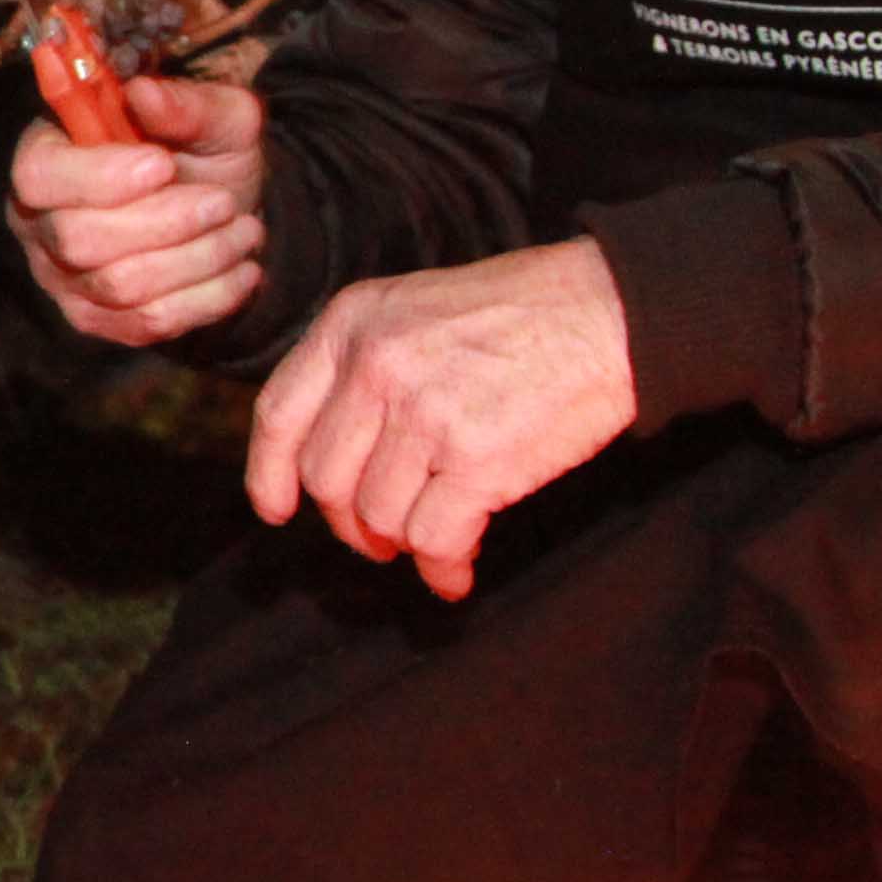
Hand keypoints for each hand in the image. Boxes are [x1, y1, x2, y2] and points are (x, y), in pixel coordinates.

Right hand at [6, 72, 268, 343]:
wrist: (227, 212)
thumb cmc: (206, 153)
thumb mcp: (214, 116)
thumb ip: (185, 103)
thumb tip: (145, 95)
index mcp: (48, 154)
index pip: (39, 175)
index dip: (97, 177)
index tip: (163, 165)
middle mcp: (39, 220)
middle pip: (78, 239)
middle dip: (164, 223)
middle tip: (223, 203)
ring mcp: (63, 277)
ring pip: (119, 286)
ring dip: (196, 259)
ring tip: (245, 231)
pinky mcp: (97, 320)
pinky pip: (146, 324)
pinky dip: (207, 298)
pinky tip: (242, 270)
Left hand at [240, 238, 636, 601]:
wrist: (612, 312)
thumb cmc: (523, 314)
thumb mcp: (417, 308)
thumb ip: (365, 365)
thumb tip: (331, 453)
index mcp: (352, 322)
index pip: (278, 414)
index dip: (269, 474)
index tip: (277, 510)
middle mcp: (376, 364)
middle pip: (327, 478)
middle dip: (351, 522)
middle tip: (382, 536)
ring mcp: (423, 412)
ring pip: (379, 515)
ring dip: (404, 544)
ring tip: (433, 543)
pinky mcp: (476, 459)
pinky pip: (434, 540)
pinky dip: (443, 568)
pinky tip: (457, 573)